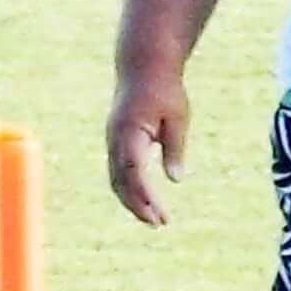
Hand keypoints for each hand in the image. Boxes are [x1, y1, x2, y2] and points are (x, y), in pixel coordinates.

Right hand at [106, 66, 188, 226]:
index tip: (161, 213)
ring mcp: (112, 140)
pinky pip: (117, 171)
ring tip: (154, 218)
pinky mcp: (115, 141)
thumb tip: (175, 180)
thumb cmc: (165, 89)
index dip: (146, 195)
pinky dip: (129, 189)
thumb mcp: (178, 117)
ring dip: (132, 201)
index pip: (134, 172)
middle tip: (160, 224)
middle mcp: (115, 139)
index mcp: (130, 131)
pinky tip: (146, 201)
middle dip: (138, 206)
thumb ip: (175, 148)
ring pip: (116, 179)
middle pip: (120, 181)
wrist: (143, 66)